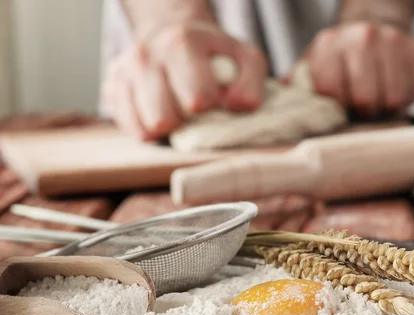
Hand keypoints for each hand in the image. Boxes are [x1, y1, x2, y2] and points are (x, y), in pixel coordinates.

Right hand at [101, 23, 267, 140]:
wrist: (173, 34)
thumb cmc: (214, 54)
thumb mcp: (246, 59)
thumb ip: (252, 85)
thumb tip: (236, 108)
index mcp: (181, 43)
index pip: (197, 100)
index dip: (211, 107)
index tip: (214, 97)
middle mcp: (146, 56)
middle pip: (164, 120)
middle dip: (185, 121)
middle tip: (194, 107)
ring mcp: (124, 73)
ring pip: (145, 130)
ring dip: (168, 127)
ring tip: (178, 109)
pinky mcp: (111, 89)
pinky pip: (132, 130)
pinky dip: (150, 128)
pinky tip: (161, 111)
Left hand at [306, 21, 413, 117]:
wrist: (373, 25)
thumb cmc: (341, 57)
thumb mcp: (312, 67)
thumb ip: (298, 88)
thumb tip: (283, 110)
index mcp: (330, 44)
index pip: (331, 91)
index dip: (336, 107)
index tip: (339, 105)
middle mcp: (362, 38)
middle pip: (365, 99)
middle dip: (362, 111)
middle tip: (360, 107)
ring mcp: (391, 42)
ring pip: (392, 98)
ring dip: (384, 107)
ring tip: (376, 99)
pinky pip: (412, 92)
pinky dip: (404, 98)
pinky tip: (391, 89)